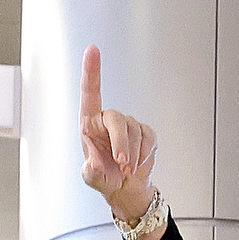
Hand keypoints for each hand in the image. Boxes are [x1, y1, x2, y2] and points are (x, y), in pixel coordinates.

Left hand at [79, 46, 159, 227]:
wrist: (126, 189)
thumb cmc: (105, 178)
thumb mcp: (92, 177)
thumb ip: (91, 169)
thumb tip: (94, 161)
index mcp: (89, 124)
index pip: (90, 93)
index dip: (92, 71)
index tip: (93, 50)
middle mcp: (107, 120)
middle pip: (118, 120)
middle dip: (122, 144)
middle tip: (123, 165)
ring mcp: (128, 125)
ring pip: (135, 133)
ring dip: (133, 156)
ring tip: (126, 169)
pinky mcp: (145, 132)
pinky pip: (149, 139)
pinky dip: (145, 155)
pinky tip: (138, 162)